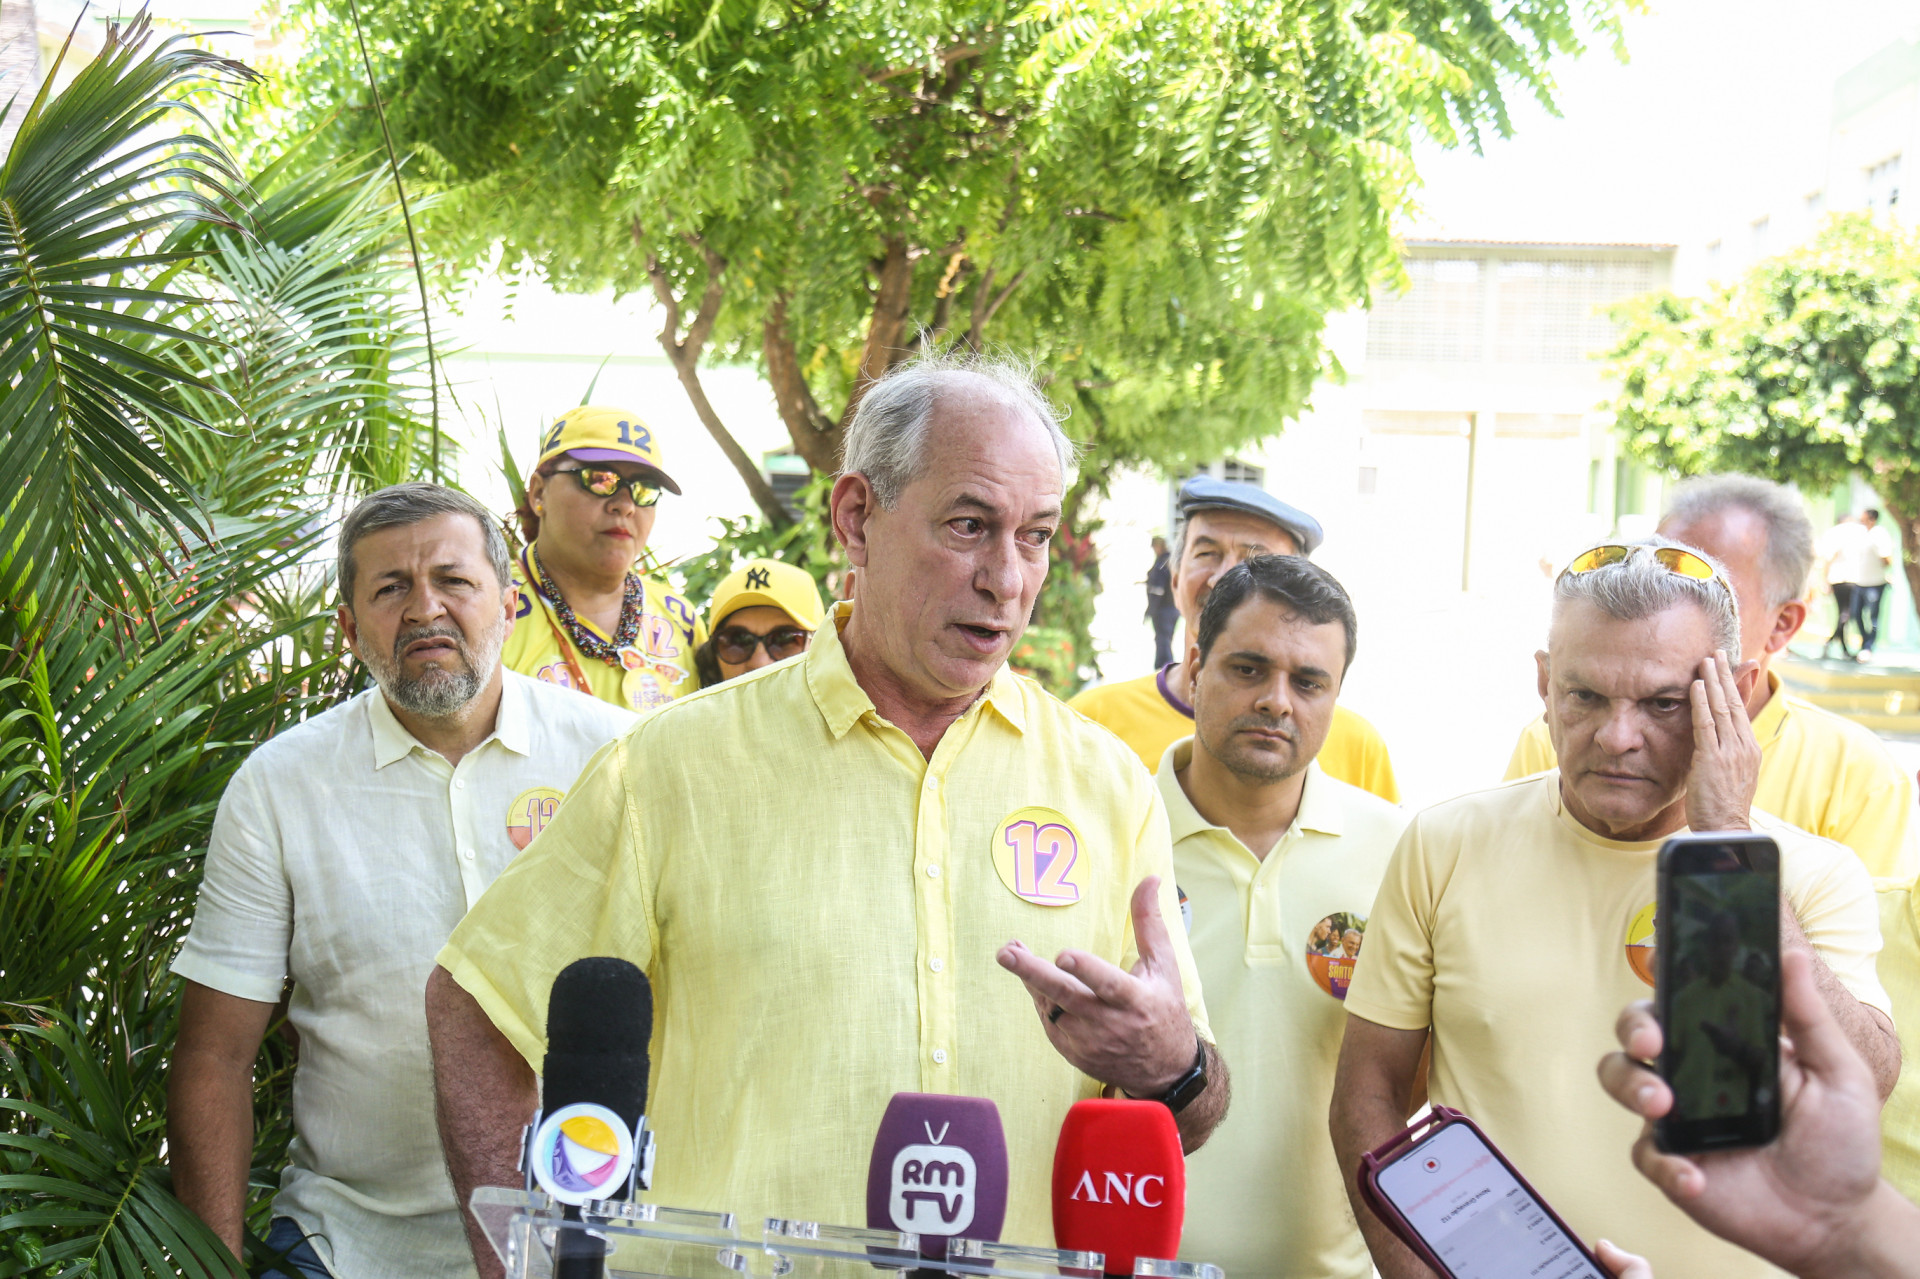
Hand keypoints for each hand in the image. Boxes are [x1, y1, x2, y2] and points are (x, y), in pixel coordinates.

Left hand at [997, 875, 1195, 1095]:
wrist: (1164, 1070)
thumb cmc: (1163, 1008)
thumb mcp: (1164, 966)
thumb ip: (1150, 922)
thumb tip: (1149, 878)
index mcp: (1136, 1000)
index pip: (1107, 984)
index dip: (1085, 970)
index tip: (1062, 956)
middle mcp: (1110, 1024)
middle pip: (1066, 996)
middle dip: (1033, 973)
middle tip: (1006, 954)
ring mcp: (1090, 1042)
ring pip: (1051, 1008)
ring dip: (1031, 980)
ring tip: (1012, 953)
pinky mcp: (1075, 1053)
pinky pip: (1049, 1022)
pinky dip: (1040, 998)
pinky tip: (1034, 980)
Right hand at [1594, 949, 1884, 1277]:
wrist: (1835, 1219)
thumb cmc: (1840, 1142)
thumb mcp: (1838, 1074)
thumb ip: (1809, 1018)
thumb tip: (1791, 956)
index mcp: (1726, 1044)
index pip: (1680, 1000)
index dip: (1663, 982)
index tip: (1661, 972)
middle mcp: (1692, 1074)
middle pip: (1635, 1032)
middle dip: (1633, 1029)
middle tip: (1652, 1044)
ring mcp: (1676, 1118)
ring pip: (1619, 1079)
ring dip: (1631, 1084)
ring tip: (1660, 1105)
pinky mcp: (1671, 1163)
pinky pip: (1645, 1154)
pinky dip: (1666, 1164)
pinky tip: (1696, 1175)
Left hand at [1683, 652, 1758, 832]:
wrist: (1726, 830)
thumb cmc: (1722, 806)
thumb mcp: (1728, 773)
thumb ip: (1723, 751)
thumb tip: (1716, 739)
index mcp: (1749, 749)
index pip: (1741, 709)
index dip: (1734, 685)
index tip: (1727, 665)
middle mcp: (1744, 746)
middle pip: (1735, 702)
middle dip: (1726, 675)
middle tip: (1717, 652)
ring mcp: (1731, 752)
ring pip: (1722, 708)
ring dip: (1713, 681)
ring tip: (1706, 659)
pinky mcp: (1713, 760)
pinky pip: (1706, 725)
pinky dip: (1701, 703)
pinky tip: (1695, 685)